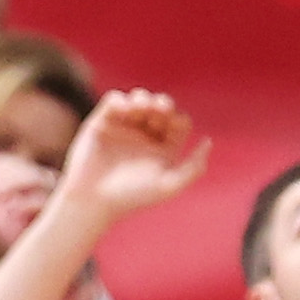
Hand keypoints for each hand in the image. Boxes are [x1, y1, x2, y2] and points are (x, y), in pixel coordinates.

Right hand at [55, 89, 214, 227]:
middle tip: (159, 109)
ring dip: (143, 98)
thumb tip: (208, 141)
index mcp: (163, 148)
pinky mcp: (101, 123)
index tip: (171, 126)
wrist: (92, 201)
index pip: (178, 122)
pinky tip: (124, 110)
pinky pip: (113, 101)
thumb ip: (193, 168)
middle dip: (162, 104)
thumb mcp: (169, 186)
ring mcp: (122, 127)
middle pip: (160, 107)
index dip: (177, 119)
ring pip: (138, 99)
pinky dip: (120, 100)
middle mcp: (144, 135)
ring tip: (141, 107)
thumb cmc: (130, 198)